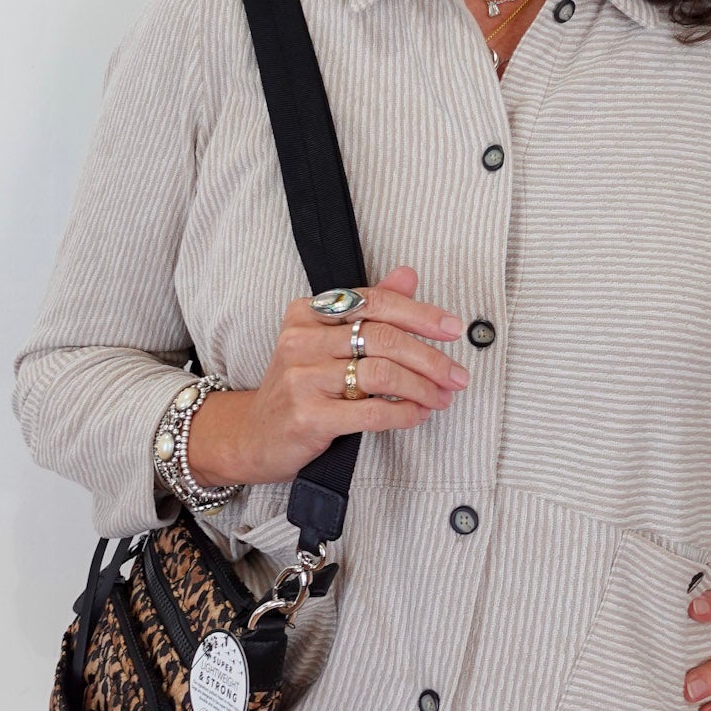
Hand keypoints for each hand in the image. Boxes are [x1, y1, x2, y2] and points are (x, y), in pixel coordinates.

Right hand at [188, 265, 469, 485]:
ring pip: (381, 375)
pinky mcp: (308, 416)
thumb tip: (409, 274)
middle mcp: (301, 341)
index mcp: (307, 313)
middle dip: (429, 358)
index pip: (375, 303)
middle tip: (456, 375)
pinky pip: (370, 413)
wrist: (254, 436)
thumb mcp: (327, 341)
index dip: (420, 314)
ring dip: (422, 388)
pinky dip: (403, 414)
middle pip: (383, 339)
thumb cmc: (300, 386)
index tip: (453, 328)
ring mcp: (302, 379)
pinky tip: (418, 414)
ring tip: (441, 397)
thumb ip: (369, 308)